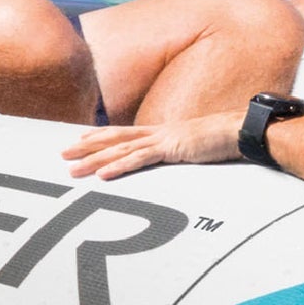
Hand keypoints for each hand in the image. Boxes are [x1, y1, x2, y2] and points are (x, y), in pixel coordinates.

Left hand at [63, 111, 243, 180]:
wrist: (241, 129)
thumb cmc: (223, 139)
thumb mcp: (196, 147)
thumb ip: (181, 151)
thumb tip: (176, 158)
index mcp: (162, 132)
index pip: (124, 134)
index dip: (100, 137)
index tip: (79, 141)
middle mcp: (157, 132)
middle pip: (114, 139)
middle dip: (87, 148)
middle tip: (62, 156)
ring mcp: (163, 139)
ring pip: (120, 150)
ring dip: (94, 161)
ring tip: (73, 169)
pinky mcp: (171, 148)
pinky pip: (139, 159)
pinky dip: (119, 166)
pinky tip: (102, 175)